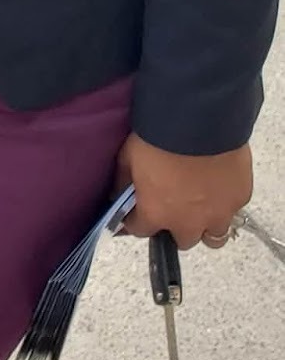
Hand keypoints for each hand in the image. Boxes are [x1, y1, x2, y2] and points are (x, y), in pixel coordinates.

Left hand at [117, 131, 252, 249]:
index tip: (136, 213)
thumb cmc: (157, 137)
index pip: (140, 231)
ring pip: (214, 236)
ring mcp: (219, 213)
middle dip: (175, 227)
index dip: (136, 221)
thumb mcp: (127, 156)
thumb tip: (117, 195)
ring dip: (205, 225)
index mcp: (157, 213)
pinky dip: (224, 203)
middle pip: (182, 240)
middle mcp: (189, 222)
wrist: (198, 119)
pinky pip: (232, 210)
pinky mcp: (240, 198)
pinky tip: (218, 184)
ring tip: (200, 205)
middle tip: (173, 206)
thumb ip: (123, 182)